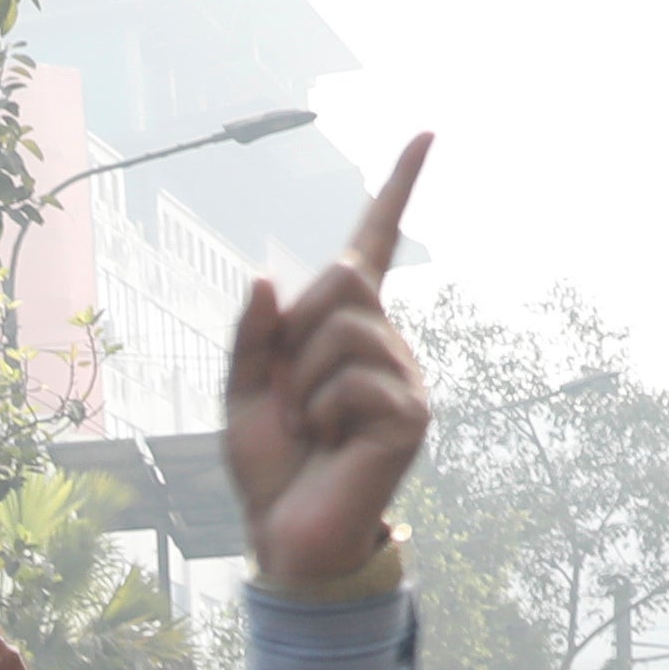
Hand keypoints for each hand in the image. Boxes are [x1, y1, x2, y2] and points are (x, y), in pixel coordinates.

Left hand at [216, 131, 434, 591]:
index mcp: (348, 330)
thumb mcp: (242, 391)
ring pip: (342, 329)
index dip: (397, 190)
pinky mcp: (411, 413)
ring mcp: (405, 377)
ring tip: (310, 427)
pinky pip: (351, 380)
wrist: (288, 535)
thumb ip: (252, 336)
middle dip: (297, 331)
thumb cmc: (270, 465)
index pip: (377, 246)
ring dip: (302, 382)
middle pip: (343, 279)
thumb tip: (267, 280)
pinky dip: (320, 413)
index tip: (426, 135)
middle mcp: (387, 343)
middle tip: (292, 395)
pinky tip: (329, 446)